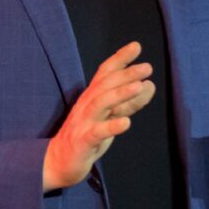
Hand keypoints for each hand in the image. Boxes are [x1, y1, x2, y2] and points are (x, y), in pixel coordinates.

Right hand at [42, 41, 154, 191]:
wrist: (58, 161)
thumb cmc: (87, 136)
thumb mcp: (110, 117)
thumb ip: (130, 102)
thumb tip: (149, 84)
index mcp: (92, 97)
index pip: (105, 73)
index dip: (119, 59)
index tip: (136, 46)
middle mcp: (86, 105)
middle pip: (105, 85)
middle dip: (125, 74)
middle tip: (147, 67)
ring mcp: (83, 123)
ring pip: (100, 103)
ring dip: (120, 94)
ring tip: (139, 86)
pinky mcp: (82, 142)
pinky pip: (96, 133)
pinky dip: (111, 127)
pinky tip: (126, 122)